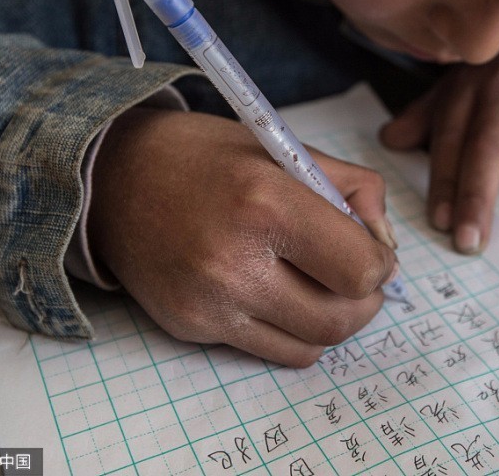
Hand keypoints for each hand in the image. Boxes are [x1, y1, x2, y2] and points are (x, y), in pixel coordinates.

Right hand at [88, 107, 397, 366]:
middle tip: (358, 277)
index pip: (360, 268)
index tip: (372, 250)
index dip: (380, 263)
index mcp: (267, 203)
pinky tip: (278, 294)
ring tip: (322, 287)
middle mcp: (236, 262)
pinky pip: (269, 350)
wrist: (113, 178)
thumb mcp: (284, 148)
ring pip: (311, 346)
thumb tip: (385, 244)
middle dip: (366, 301)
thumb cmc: (206, 157)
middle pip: (341, 319)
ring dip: (332, 321)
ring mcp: (210, 303)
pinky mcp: (191, 327)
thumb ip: (351, 188)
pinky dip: (290, 330)